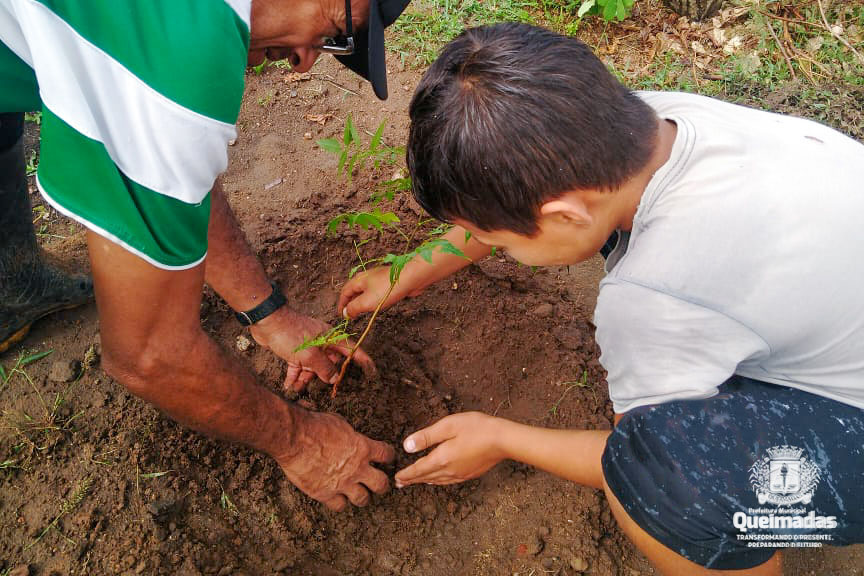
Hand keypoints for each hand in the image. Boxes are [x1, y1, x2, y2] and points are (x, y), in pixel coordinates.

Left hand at [249, 306, 374, 391]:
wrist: (265, 321)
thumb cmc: (290, 333)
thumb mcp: (309, 355)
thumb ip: (323, 368)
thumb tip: (334, 378)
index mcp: (330, 338)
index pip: (352, 349)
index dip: (363, 360)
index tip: (372, 370)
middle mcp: (321, 341)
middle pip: (330, 361)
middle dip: (325, 375)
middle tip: (324, 388)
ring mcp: (308, 345)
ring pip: (313, 366)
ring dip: (306, 377)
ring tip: (298, 387)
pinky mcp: (294, 349)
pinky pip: (299, 365)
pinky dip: (295, 374)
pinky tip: (289, 385)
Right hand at [275, 407, 395, 510]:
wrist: (295, 439)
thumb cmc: (315, 426)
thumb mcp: (340, 423)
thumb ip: (349, 435)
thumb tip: (350, 435)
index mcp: (363, 448)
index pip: (386, 455)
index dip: (388, 457)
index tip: (386, 458)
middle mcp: (357, 468)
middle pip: (381, 484)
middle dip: (382, 484)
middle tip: (379, 483)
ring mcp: (342, 483)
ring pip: (362, 499)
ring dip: (362, 496)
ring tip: (360, 495)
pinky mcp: (326, 494)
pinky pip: (340, 506)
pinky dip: (340, 502)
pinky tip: (337, 498)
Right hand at [338, 266, 422, 319]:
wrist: (410, 278)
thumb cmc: (386, 290)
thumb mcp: (366, 302)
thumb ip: (353, 308)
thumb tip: (345, 312)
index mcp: (358, 280)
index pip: (344, 292)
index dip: (341, 304)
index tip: (341, 315)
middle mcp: (366, 277)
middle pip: (354, 290)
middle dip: (350, 302)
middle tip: (349, 314)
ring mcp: (377, 278)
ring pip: (365, 290)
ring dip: (360, 300)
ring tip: (360, 310)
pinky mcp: (387, 282)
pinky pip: (375, 291)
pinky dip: (370, 298)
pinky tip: (375, 304)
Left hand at [395, 412, 506, 487]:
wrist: (503, 440)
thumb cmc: (477, 428)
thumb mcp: (448, 426)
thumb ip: (427, 436)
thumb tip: (406, 446)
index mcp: (442, 458)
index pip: (418, 469)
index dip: (406, 474)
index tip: (396, 478)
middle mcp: (450, 470)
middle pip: (426, 477)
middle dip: (412, 480)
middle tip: (400, 484)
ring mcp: (461, 474)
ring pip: (437, 480)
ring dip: (424, 481)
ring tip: (416, 482)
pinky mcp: (470, 474)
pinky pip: (449, 481)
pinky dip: (439, 481)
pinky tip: (439, 479)